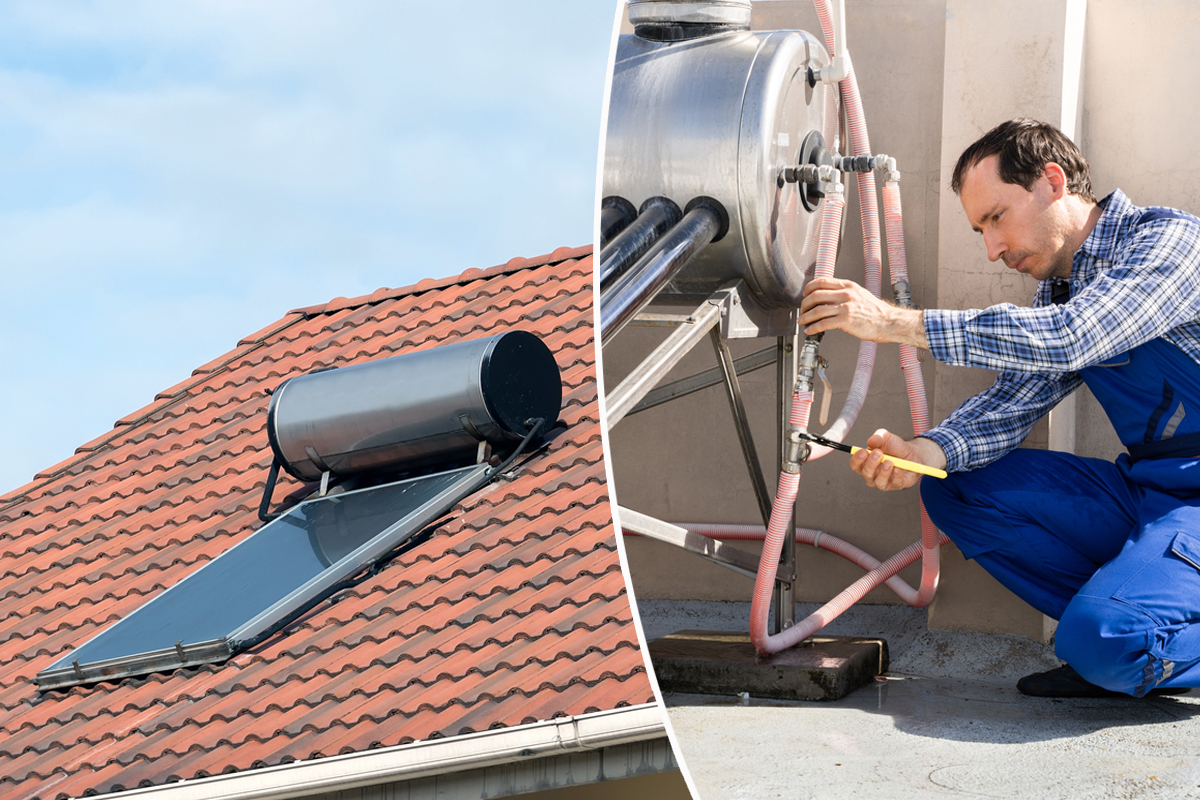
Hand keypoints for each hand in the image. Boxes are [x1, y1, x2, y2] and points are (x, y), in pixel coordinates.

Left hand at [800, 277, 927, 347]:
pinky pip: (823, 323)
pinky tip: (810, 330)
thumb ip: (846, 293)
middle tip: (802, 310)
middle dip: (804, 304)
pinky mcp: (846, 320)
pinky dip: (813, 328)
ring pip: (817, 310)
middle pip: (815, 295)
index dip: (809, 288)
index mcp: (848, 286)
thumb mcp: (860, 294)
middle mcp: (846, 294)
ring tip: (802, 321)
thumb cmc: (876, 311)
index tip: (805, 294)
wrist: (889, 322)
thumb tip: (830, 297)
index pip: (822, 281)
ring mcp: (846, 306)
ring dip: (805, 317)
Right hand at [849, 429, 947, 491]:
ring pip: (879, 483)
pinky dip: (896, 476)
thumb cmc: (895, 447)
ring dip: (883, 472)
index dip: (857, 460)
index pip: (855, 465)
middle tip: (878, 453)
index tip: (863, 451)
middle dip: (871, 464)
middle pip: (865, 474)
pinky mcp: (897, 485)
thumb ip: (878, 437)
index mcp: (865, 463)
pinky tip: (898, 468)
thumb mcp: (886, 438)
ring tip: (889, 462)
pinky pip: (895, 484)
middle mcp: (872, 475)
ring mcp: (884, 482)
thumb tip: (871, 441)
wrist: (913, 453)